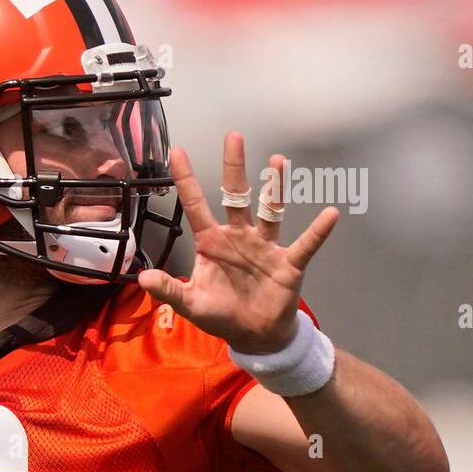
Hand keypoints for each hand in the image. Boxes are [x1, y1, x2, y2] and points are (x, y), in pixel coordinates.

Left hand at [137, 132, 338, 354]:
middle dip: (234, 167)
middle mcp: (238, 236)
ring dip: (274, 187)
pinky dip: (318, 232)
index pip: (196, 206)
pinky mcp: (288, 263)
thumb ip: (169, 290)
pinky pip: (305, 244)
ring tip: (277, 161)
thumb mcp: (191, 304)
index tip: (178, 151)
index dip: (186, 180)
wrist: (253, 335)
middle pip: (235, 195)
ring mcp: (264, 247)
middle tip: (233, 136)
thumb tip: (142, 278)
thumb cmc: (221, 314)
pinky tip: (330, 214)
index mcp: (211, 242)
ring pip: (270, 210)